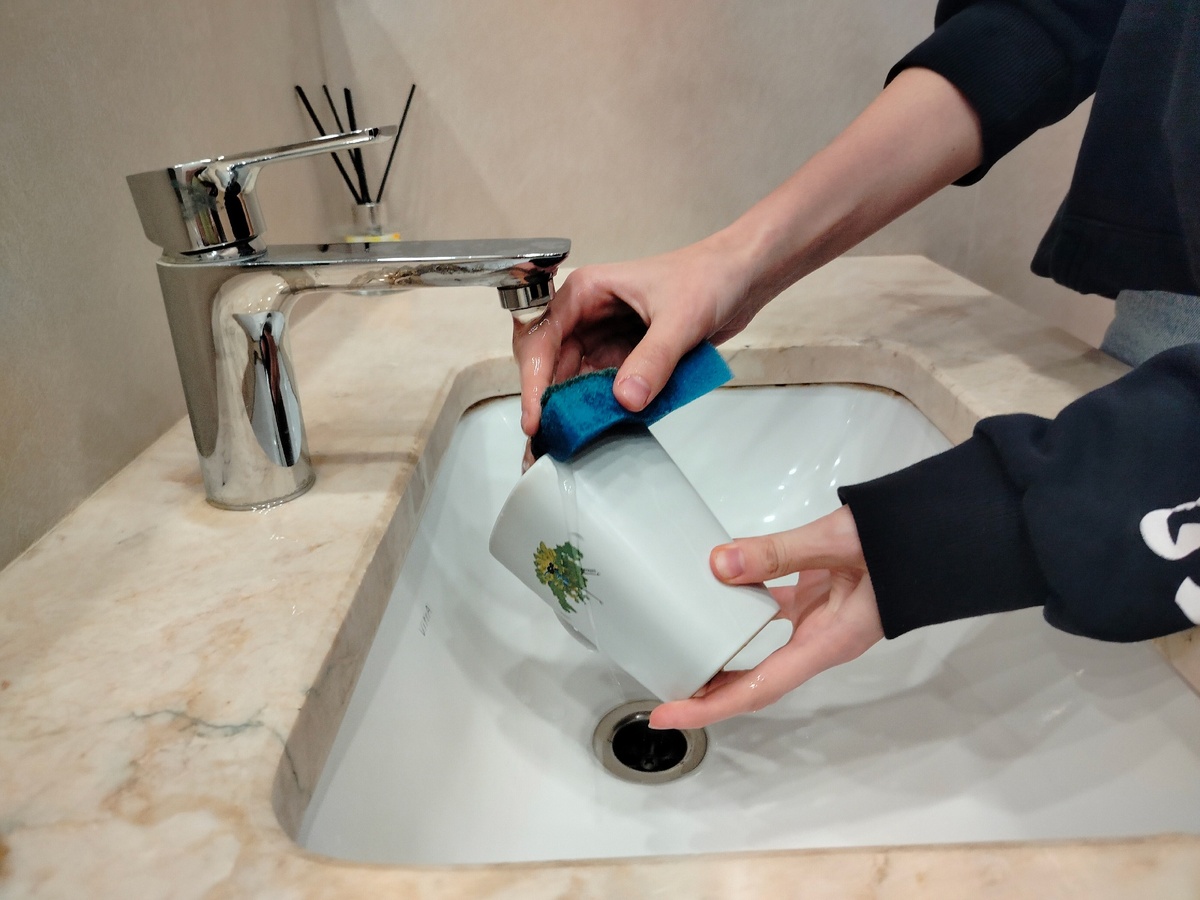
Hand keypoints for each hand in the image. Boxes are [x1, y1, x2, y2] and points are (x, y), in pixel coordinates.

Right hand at [512, 233, 763, 440]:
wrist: (742, 277)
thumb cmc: (709, 276)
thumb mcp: (681, 318)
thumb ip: (654, 358)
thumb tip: (626, 398)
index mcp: (586, 293)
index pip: (542, 338)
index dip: (535, 379)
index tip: (537, 416)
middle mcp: (587, 316)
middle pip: (549, 364)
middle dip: (545, 400)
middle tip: (547, 438)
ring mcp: (604, 338)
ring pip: (572, 380)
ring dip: (570, 408)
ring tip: (567, 441)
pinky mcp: (625, 357)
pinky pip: (601, 387)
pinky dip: (597, 408)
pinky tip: (596, 429)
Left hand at [649, 505, 882, 729]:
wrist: (945, 530)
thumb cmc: (903, 541)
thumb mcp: (838, 541)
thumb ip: (778, 552)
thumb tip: (718, 564)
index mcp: (828, 643)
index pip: (758, 689)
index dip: (710, 708)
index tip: (668, 715)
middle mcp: (821, 642)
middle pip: (755, 679)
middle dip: (710, 689)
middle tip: (663, 687)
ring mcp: (822, 621)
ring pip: (762, 647)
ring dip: (724, 650)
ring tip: (681, 645)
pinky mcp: (823, 598)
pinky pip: (775, 613)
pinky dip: (745, 607)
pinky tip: (721, 589)